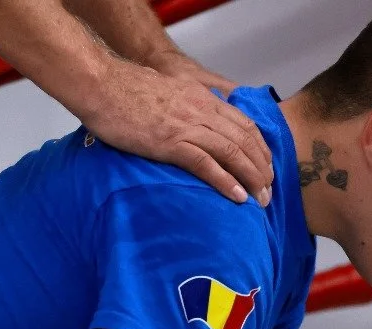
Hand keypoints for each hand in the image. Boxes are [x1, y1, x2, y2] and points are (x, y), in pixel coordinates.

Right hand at [83, 52, 273, 204]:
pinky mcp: (170, 142)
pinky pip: (206, 164)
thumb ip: (187, 104)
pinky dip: (226, 182)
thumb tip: (196, 122)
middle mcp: (201, 110)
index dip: (261, 149)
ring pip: (232, 153)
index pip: (244, 124)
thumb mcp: (168, 91)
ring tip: (261, 200)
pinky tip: (238, 197)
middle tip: (270, 192)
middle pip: (245, 140)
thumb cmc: (126, 91)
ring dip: (251, 178)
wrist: (100, 85)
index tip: (267, 168)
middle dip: (262, 168)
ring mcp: (187, 126)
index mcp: (203, 98)